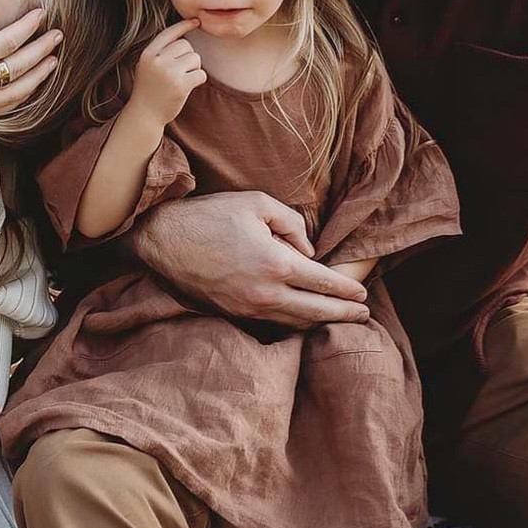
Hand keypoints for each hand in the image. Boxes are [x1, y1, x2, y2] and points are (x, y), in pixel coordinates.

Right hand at [0, 3, 61, 132]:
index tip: (41, 14)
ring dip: (38, 76)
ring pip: (16, 94)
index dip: (28, 27)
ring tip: (53, 60)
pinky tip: (31, 85)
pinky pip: (3, 109)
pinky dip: (22, 97)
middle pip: (18, 68)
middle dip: (41, 49)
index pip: (7, 42)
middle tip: (58, 35)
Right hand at [129, 20, 205, 124]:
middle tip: (181, 71)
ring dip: (194, 68)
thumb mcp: (146, 66)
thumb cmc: (148, 89)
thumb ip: (160, 52)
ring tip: (182, 79)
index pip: (169, 33)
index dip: (184, 26)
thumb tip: (183, 36)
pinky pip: (201, 74)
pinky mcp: (180, 86)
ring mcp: (169, 73)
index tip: (196, 21)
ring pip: (195, 58)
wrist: (144, 115)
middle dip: (188, 56)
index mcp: (148, 54)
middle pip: (186, 45)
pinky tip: (188, 87)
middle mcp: (157, 61)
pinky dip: (198, 79)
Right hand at [129, 190, 368, 327]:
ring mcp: (248, 307)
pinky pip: (272, 322)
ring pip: (294, 322)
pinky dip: (293, 323)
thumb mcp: (258, 204)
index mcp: (276, 264)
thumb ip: (292, 224)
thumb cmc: (210, 216)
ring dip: (320, 322)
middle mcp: (266, 293)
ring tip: (338, 318)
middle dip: (343, 314)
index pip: (323, 283)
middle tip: (363, 314)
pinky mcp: (233, 313)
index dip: (346, 290)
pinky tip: (302, 319)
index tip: (363, 293)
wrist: (164, 239)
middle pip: (315, 311)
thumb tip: (309, 251)